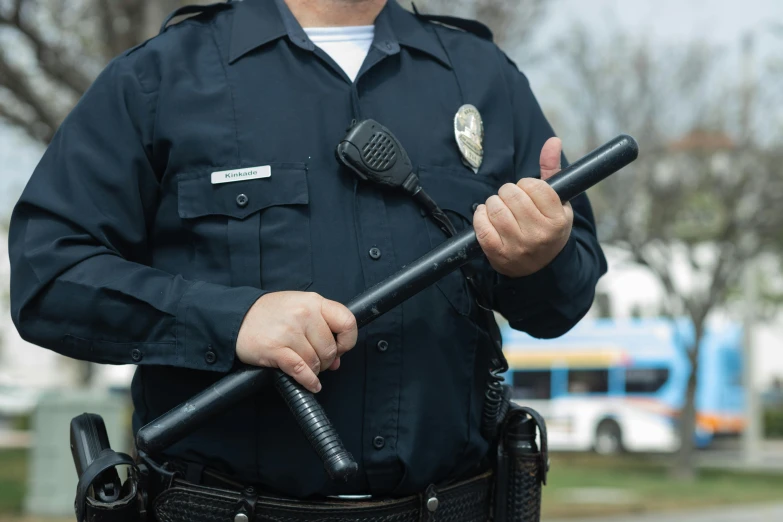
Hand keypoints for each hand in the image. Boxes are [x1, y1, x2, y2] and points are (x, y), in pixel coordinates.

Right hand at [236, 291, 357, 392]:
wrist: (236, 317)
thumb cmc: (269, 314)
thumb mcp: (299, 309)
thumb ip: (321, 329)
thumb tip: (337, 360)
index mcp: (313, 301)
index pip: (347, 322)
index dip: (347, 341)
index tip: (340, 348)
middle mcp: (304, 314)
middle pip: (330, 348)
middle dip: (326, 360)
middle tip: (317, 361)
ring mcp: (289, 331)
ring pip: (315, 361)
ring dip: (314, 370)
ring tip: (305, 366)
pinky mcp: (275, 349)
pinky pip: (301, 370)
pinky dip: (308, 381)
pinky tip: (311, 384)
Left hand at [473, 137, 573, 277]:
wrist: (541, 267)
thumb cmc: (548, 228)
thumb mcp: (558, 203)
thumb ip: (552, 171)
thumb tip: (552, 141)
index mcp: (557, 220)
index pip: (534, 186)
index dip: (527, 185)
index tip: (527, 192)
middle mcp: (539, 234)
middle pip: (512, 194)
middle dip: (508, 192)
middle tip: (511, 200)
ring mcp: (518, 246)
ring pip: (495, 208)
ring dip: (493, 203)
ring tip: (499, 208)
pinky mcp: (498, 254)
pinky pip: (481, 227)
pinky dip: (480, 216)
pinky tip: (486, 216)